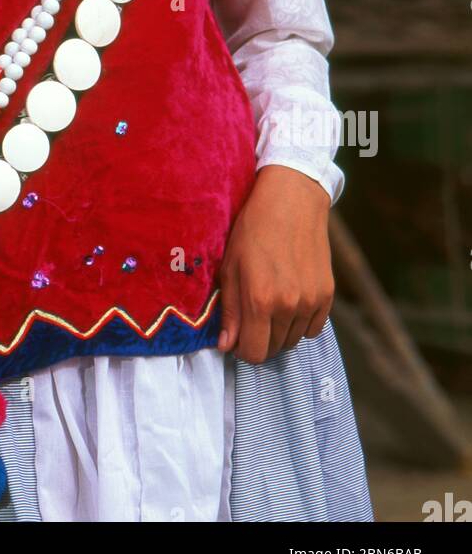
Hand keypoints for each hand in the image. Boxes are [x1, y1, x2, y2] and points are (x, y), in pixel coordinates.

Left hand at [216, 165, 333, 363]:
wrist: (291, 199)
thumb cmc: (253, 229)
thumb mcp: (231, 265)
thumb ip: (230, 310)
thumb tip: (227, 346)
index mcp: (260, 299)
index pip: (254, 353)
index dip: (242, 349)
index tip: (238, 335)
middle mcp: (289, 306)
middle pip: (274, 349)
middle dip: (260, 339)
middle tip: (252, 316)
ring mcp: (311, 301)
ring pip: (294, 340)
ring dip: (280, 331)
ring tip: (270, 304)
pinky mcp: (327, 294)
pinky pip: (313, 328)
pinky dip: (301, 323)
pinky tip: (290, 301)